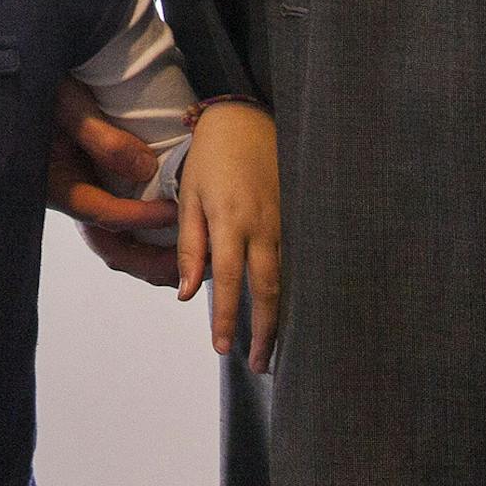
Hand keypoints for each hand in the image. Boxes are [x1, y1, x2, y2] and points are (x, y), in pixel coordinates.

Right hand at [46, 77, 179, 286]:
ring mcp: (77, 195)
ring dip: (147, 255)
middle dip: (148, 261)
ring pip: (113, 241)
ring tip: (185, 259)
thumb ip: (102, 137)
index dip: (141, 217)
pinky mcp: (86, 186)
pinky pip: (115, 222)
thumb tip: (146, 169)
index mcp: (55, 182)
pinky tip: (167, 232)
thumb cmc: (44, 87)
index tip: (175, 212)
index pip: (103, 213)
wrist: (28, 79)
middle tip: (186, 264)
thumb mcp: (70, 104)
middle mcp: (66, 197)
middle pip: (108, 245)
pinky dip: (141, 235)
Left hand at [174, 100, 280, 369]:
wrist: (245, 119)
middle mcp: (263, 226)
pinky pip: (299, 260)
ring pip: (289, 279)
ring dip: (284, 315)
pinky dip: (297, 289)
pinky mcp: (298, 216)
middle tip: (257, 366)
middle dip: (265, 331)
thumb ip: (190, 245)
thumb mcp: (190, 196)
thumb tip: (186, 294)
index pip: (230, 281)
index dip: (228, 318)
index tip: (223, 349)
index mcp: (230, 221)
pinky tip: (295, 311)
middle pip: (268, 289)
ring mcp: (285, 221)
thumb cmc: (210, 159)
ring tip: (277, 349)